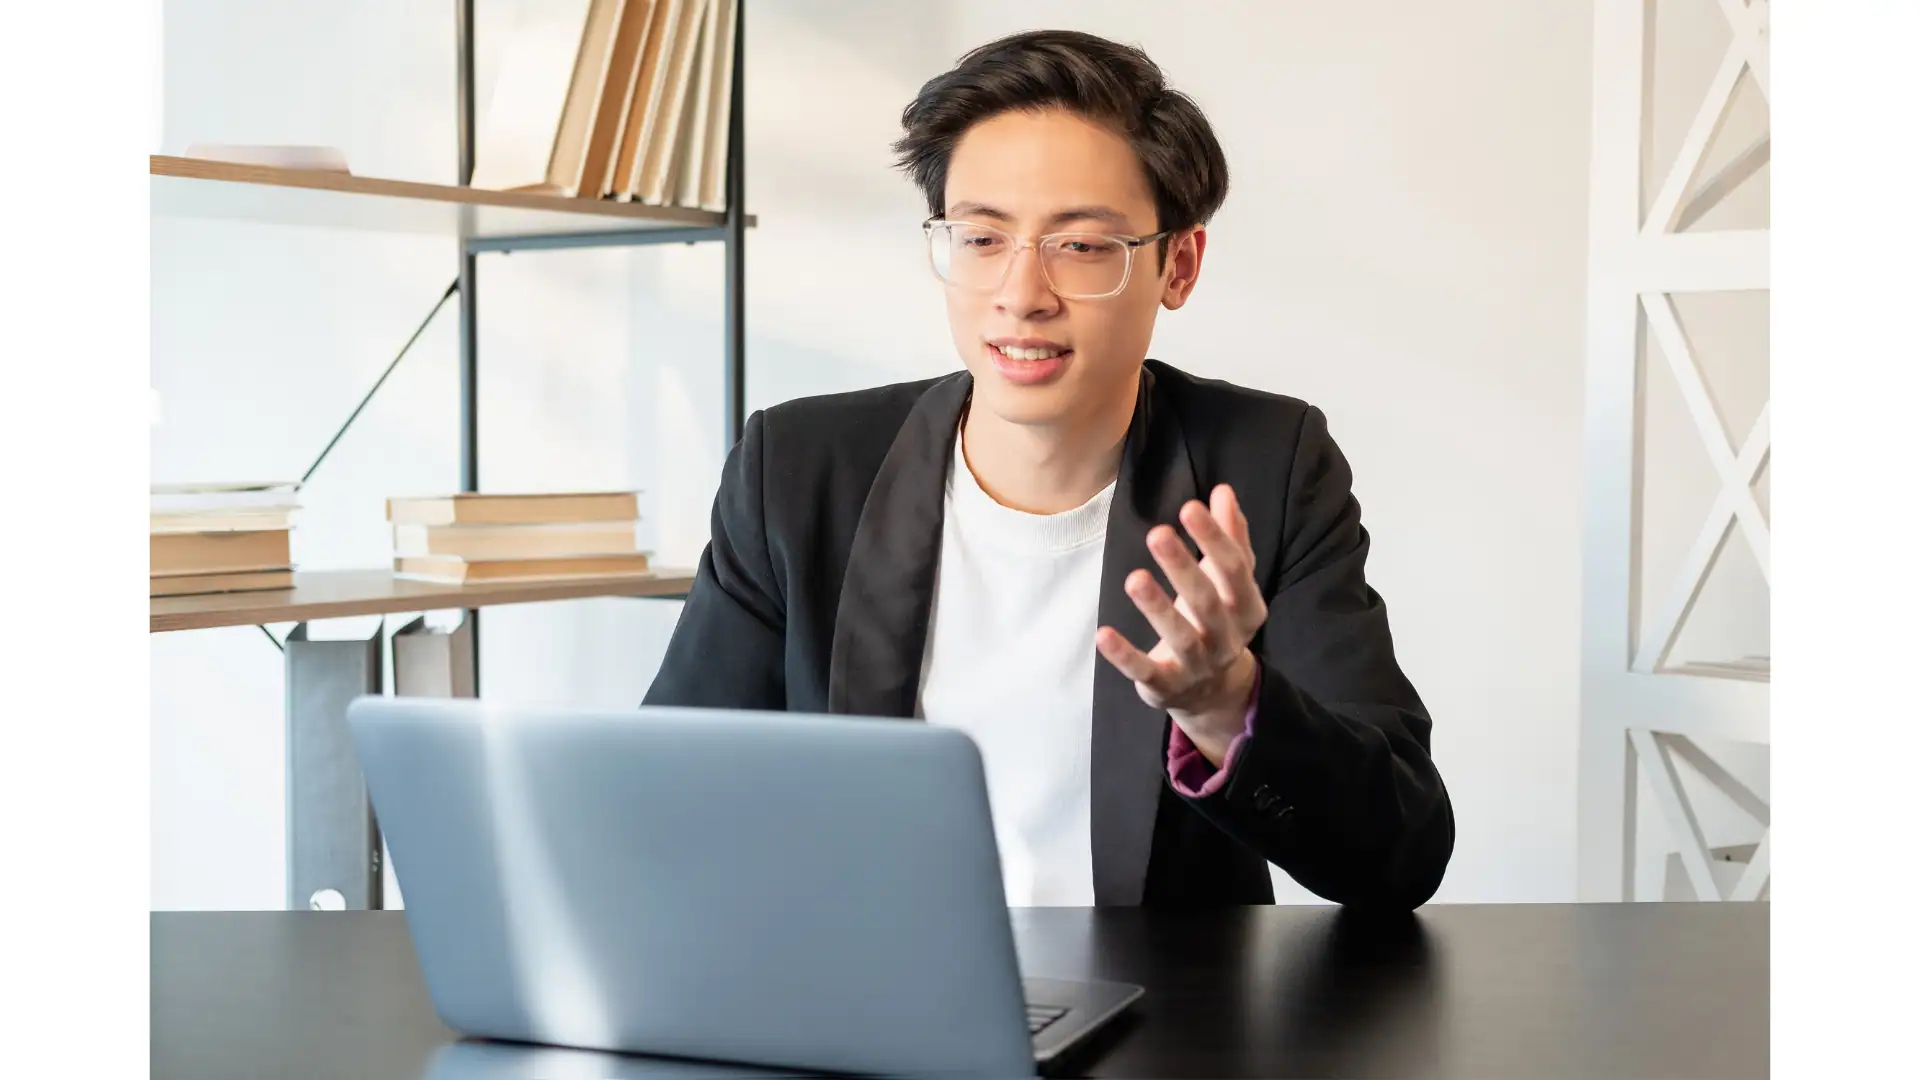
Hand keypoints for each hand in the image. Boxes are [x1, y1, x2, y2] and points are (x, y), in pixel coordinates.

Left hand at [1095, 484, 1267, 765]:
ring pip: (1179, 637)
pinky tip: (1103, 634)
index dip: (1215, 539)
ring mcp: (1197, 666)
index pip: (1235, 570)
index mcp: (1247, 608)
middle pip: (1207, 602)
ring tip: (1133, 578)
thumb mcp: (1228, 583)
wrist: (1213, 690)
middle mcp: (1227, 639)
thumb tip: (1223, 491)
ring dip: (1157, 608)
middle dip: (1183, 568)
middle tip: (1157, 533)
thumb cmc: (1217, 619)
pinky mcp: (1165, 685)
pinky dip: (1124, 655)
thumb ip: (1230, 537)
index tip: (1190, 507)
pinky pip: (1144, 670)